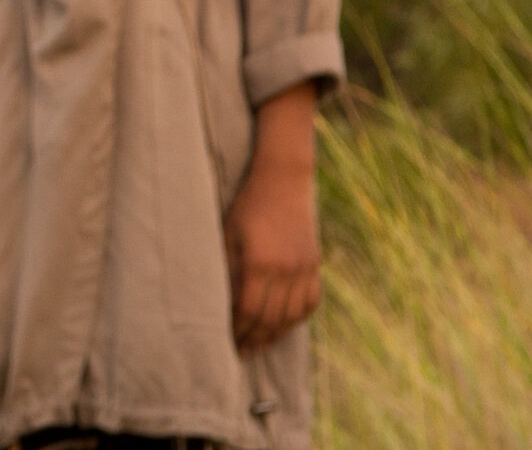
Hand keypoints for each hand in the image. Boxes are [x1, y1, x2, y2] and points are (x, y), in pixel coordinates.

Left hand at [224, 153, 320, 350]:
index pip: (249, 309)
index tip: (226, 339)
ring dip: (275, 334)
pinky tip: (283, 326)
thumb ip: (226, 266)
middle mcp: (286, 269)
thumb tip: (217, 300)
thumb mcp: (227, 232)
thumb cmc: (246, 205)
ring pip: (293, 315)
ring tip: (258, 344)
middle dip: (254, 338)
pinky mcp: (315, 265)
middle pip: (271, 318)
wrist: (283, 180)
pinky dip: (296, 319)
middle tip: (240, 351)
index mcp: (259, 262)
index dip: (238, 328)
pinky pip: (310, 302)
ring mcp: (304, 268)